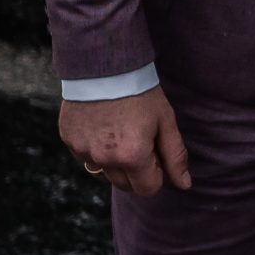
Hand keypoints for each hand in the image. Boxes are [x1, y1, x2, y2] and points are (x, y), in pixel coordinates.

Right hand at [60, 85, 192, 195]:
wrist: (103, 65)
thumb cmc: (140, 92)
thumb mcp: (165, 121)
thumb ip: (175, 156)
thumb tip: (184, 185)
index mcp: (132, 156)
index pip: (148, 189)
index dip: (157, 174)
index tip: (156, 153)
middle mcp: (105, 159)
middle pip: (126, 185)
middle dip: (137, 172)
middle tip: (140, 141)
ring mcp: (83, 151)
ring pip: (104, 175)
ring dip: (115, 164)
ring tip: (120, 134)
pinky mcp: (69, 141)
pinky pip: (86, 159)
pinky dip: (96, 151)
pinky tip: (103, 128)